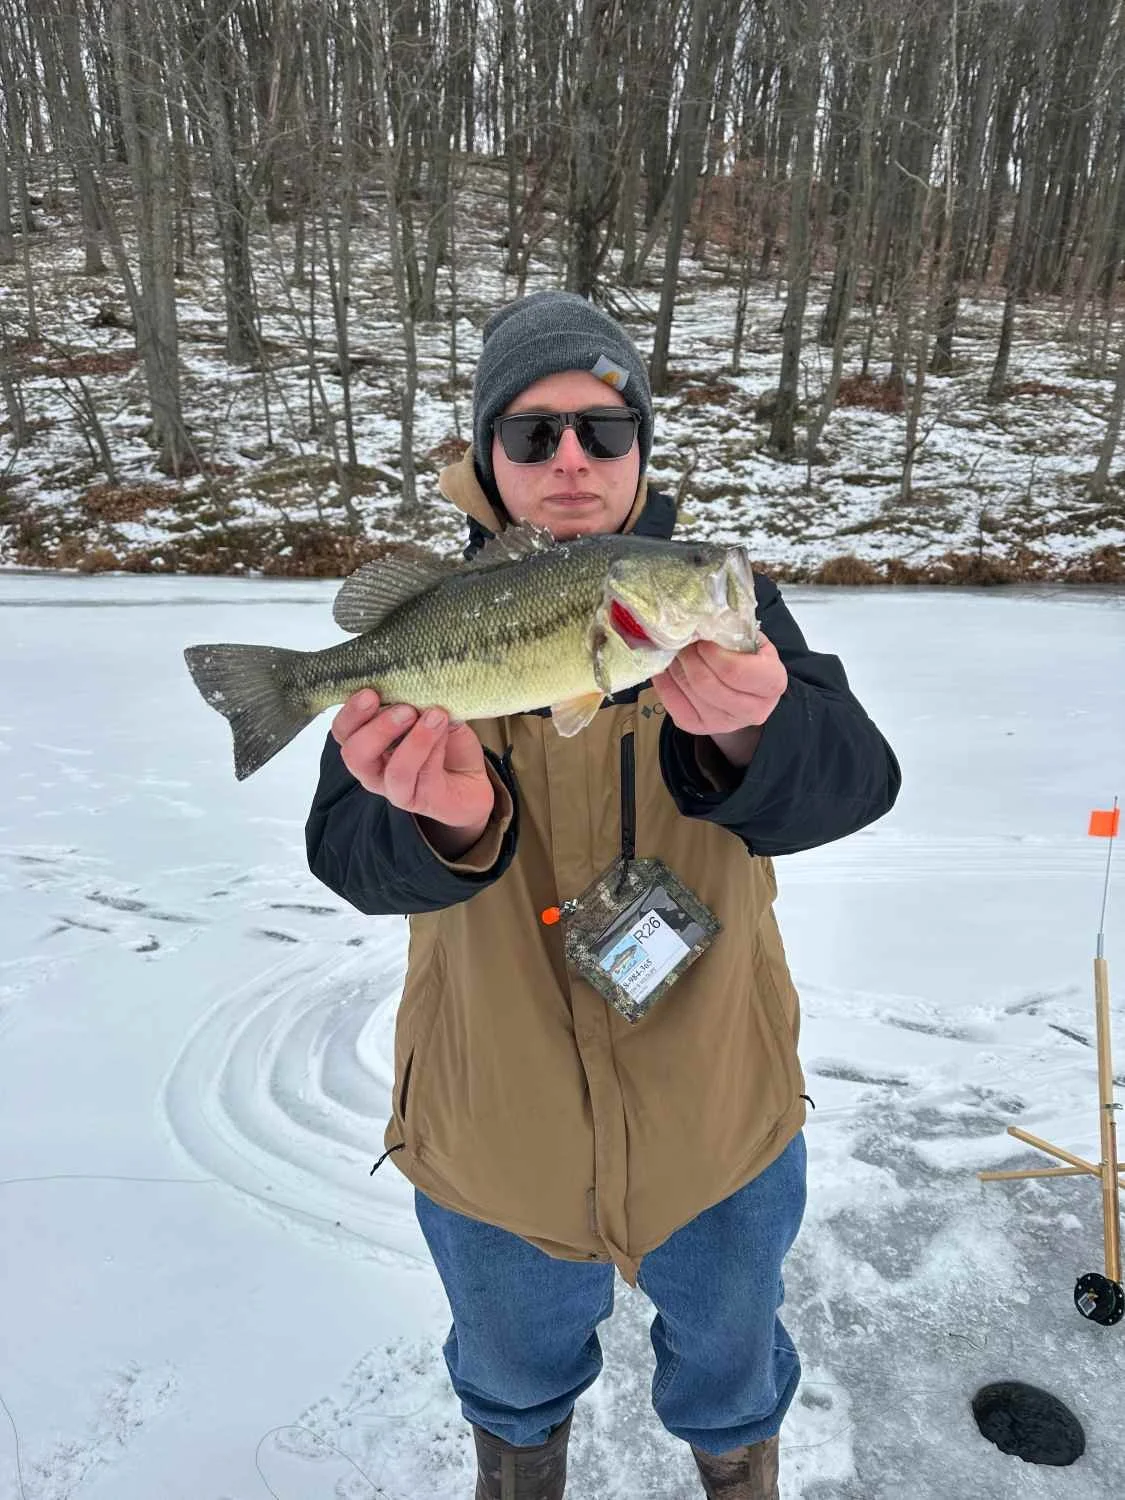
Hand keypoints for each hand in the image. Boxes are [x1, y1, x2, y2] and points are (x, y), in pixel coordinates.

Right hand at [331, 690, 494, 844]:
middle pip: (355, 755)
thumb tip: (418, 687)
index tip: (369, 693)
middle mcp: (374, 770)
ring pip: (395, 772)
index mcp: (367, 744)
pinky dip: (435, 748)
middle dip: (377, 728)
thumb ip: (418, 702)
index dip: (351, 713)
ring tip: (434, 716)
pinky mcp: (424, 800)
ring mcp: (397, 790)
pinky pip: (426, 776)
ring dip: (414, 741)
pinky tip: (446, 728)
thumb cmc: (445, 743)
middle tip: (405, 710)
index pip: (343, 731)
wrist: (472, 779)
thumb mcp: (430, 712)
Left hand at [652, 636, 786, 761]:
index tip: (703, 639)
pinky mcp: (699, 727)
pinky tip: (666, 668)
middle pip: (706, 684)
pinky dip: (664, 682)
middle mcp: (752, 710)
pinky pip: (673, 704)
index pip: (734, 671)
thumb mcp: (752, 641)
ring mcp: (725, 723)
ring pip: (689, 691)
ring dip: (676, 666)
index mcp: (771, 684)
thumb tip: (700, 620)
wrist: (748, 692)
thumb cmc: (750, 660)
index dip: (712, 653)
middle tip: (683, 641)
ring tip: (676, 651)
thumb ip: (733, 632)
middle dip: (689, 657)